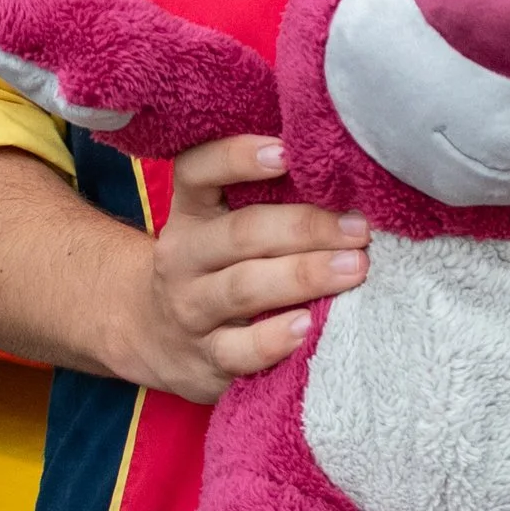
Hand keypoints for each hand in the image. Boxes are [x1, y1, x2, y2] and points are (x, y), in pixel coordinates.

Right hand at [102, 135, 367, 404]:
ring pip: (243, 288)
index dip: (237, 157)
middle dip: (306, 227)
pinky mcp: (205, 359)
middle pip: (242, 233)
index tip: (286, 151)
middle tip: (359, 229)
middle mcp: (184, 256)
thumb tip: (351, 170)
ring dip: (304, 276)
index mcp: (192, 212)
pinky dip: (274, 339)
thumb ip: (270, 198)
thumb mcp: (222, 224)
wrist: (150, 336)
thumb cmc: (216, 265)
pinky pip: (239, 351)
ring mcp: (192, 310)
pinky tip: (307, 326)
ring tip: (354, 268)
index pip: (198, 172)